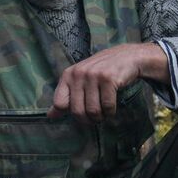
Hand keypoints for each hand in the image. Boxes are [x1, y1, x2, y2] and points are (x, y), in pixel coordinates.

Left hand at [48, 42, 166, 122]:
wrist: (127, 57)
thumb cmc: (101, 72)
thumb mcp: (80, 80)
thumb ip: (65, 97)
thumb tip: (50, 116)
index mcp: (68, 75)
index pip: (59, 103)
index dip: (70, 113)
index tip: (80, 112)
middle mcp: (78, 74)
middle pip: (77, 111)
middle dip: (87, 120)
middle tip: (95, 119)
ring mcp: (93, 75)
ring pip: (92, 110)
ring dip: (100, 117)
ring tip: (103, 114)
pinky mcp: (108, 79)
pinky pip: (107, 106)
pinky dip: (110, 112)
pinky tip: (111, 108)